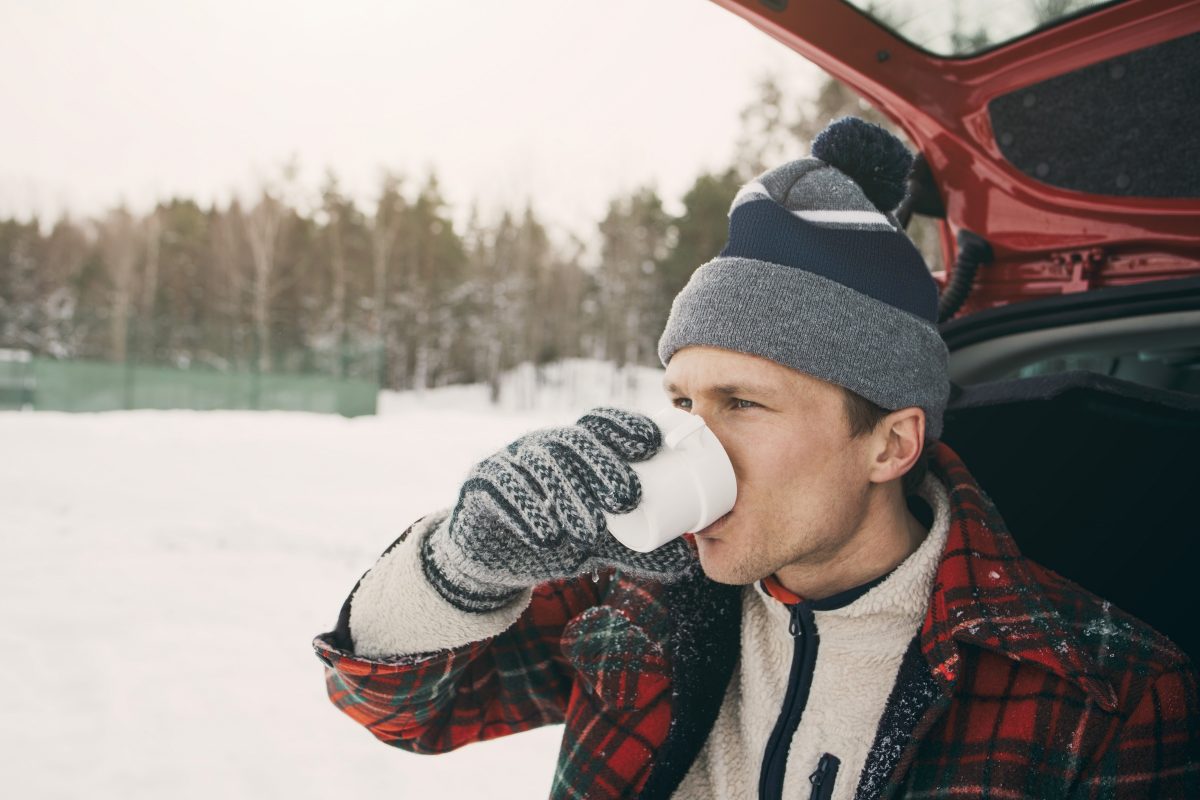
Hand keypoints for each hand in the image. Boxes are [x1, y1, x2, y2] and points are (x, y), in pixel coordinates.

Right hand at [420, 407, 695, 611]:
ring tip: (590, 529)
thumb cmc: (554, 537)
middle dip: (602, 464)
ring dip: (567, 494)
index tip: (653, 443)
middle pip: (574, 440)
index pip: (601, 423)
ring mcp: (510, 460)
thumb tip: (687, 562)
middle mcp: (543, 446)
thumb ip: (638, 550)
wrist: (494, 559)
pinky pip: (500, 486)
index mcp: (576, 448)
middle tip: (627, 497)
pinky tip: (544, 534)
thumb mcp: (599, 545)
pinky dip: (524, 509)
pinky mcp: (480, 483)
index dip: (625, 425)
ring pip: (539, 464)